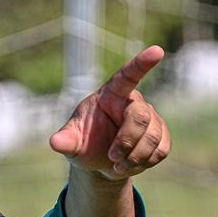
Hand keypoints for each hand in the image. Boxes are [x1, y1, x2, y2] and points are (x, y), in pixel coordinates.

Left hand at [50, 45, 169, 180]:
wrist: (101, 162)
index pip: (128, 75)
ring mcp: (151, 118)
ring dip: (135, 157)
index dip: (142, 63)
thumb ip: (66, 140)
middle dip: (127, 142)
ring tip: (118, 165)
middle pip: (141, 117)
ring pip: (154, 136)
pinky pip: (162, 149)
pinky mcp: (161, 135)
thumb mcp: (72, 142)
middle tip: (112, 158)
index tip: (157, 50)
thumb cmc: (85, 143)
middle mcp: (134, 102)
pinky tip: (131, 164)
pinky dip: (146, 162)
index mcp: (112, 94)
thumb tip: (55, 142)